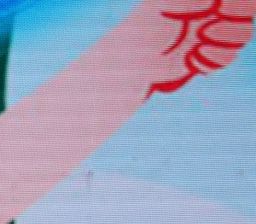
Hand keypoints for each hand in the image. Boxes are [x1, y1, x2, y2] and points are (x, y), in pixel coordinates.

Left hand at [122, 0, 250, 93]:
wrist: (130, 66)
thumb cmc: (142, 31)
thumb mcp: (160, 10)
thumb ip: (182, 3)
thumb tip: (211, 3)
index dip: (238, 3)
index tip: (220, 9)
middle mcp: (213, 12)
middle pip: (247, 11)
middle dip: (235, 20)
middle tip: (207, 30)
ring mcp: (214, 33)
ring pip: (242, 34)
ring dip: (226, 40)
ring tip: (198, 44)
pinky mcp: (210, 55)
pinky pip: (228, 57)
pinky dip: (214, 59)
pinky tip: (192, 59)